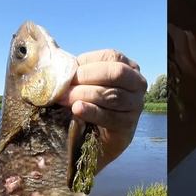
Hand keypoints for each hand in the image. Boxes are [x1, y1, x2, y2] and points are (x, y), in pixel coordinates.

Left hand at [58, 49, 147, 171]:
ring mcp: (136, 105)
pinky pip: (110, 117)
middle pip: (116, 73)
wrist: (95, 139)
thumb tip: (58, 65)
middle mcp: (137, 84)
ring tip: (64, 99)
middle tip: (64, 86)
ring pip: (112, 95)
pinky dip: (92, 112)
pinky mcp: (128, 125)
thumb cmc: (89, 104)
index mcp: (128, 67)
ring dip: (84, 95)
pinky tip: (77, 109)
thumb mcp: (85, 83)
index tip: (66, 72)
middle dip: (86, 77)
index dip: (87, 63)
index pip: (111, 57)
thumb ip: (77, 72)